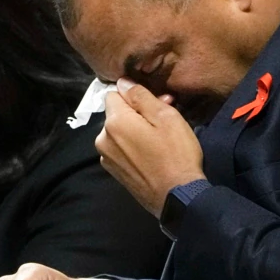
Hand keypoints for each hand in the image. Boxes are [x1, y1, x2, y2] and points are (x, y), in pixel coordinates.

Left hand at [96, 78, 205, 215]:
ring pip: (119, 132)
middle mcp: (102, 139)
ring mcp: (107, 158)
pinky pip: (121, 149)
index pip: (114, 93)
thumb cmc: (175, 154)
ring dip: (135, 130)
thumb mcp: (165, 117)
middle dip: (137, 113)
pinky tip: (152, 154)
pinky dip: (133, 147)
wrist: (177, 197)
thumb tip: (123, 82)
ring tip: (159, 139)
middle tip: (164, 120)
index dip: (135, 95)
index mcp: (114, 122)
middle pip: (116, 114)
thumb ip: (141, 96)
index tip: (156, 103)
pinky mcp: (114, 172)